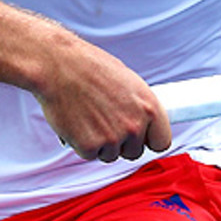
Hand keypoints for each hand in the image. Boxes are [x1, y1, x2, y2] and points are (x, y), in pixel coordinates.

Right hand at [35, 31, 172, 162]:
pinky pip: (90, 155)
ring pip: (111, 155)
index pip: (162, 142)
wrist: (59, 65)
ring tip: (89, 115)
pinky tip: (76, 121)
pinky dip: (82, 143)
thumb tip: (143, 120)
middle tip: (105, 121)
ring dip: (101, 143)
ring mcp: (113, 138)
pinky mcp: (90, 147)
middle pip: (134, 152)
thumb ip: (138, 105)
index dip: (149, 140)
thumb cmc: (90, 67)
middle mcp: (135, 125)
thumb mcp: (127, 81)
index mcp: (149, 106)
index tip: (141, 137)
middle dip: (122, 143)